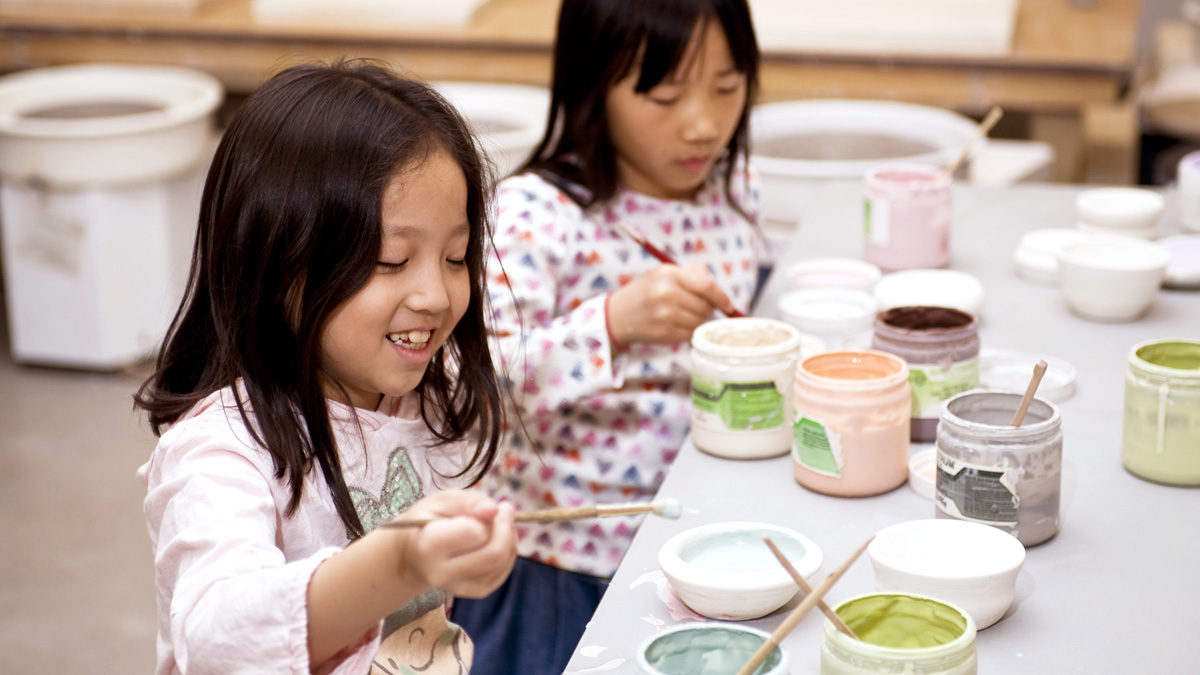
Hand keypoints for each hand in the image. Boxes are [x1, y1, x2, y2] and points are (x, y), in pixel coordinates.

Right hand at [395, 490, 516, 597]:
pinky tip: (497, 540)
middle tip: (505, 510)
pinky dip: (508, 553)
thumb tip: (493, 509)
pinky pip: (503, 573)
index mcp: (429, 546)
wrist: (411, 556)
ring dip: (510, 538)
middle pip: (495, 553)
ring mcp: (459, 587)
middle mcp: (442, 573)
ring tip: (500, 523)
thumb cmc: (426, 522)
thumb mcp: (440, 501)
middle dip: (508, 527)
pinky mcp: (474, 592)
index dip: (490, 517)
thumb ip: (467, 502)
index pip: (474, 533)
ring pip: (503, 563)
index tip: (493, 506)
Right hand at [606, 262, 735, 345]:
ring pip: (700, 321)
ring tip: (684, 315)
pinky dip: (689, 331)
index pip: (706, 286)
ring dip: (698, 321)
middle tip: (697, 308)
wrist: (618, 316)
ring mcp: (666, 315)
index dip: (722, 296)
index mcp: (669, 274)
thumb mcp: (663, 273)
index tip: (729, 304)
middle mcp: (667, 294)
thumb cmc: (645, 292)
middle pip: (706, 306)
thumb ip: (691, 272)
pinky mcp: (665, 333)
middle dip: (708, 309)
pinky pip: (691, 333)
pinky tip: (677, 325)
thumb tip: (715, 282)